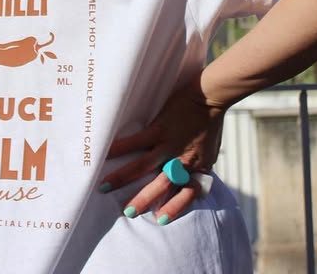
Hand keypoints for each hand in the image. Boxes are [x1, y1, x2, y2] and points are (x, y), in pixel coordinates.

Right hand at [101, 80, 226, 223]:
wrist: (210, 97)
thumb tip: (192, 176)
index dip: (175, 207)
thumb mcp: (210, 152)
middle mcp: (180, 159)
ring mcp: (168, 144)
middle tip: (127, 212)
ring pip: (143, 166)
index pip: (186, 192)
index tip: (160, 219)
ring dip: (123, 177)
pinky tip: (106, 153)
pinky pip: (136, 141)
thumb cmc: (210, 123)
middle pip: (161, 186)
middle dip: (143, 199)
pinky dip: (120, 148)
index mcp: (195, 167)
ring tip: (105, 186)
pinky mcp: (159, 128)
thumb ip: (199, 166)